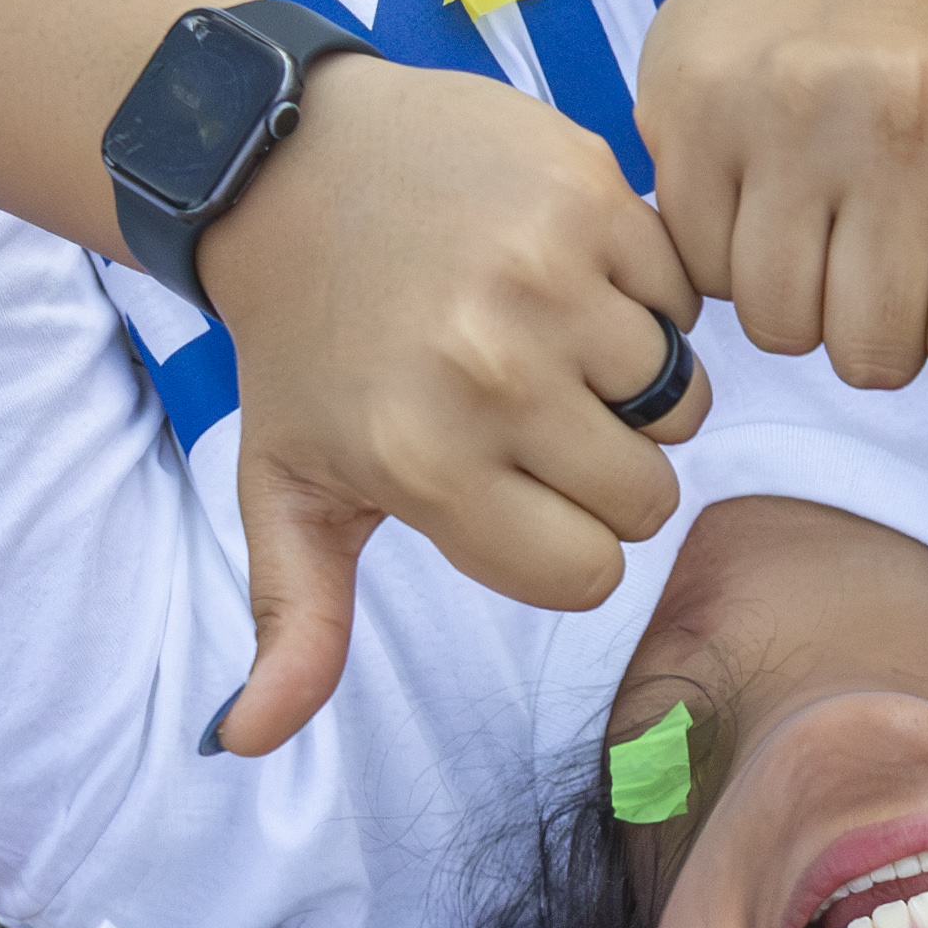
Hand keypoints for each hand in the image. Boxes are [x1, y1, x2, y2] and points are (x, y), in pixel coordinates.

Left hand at [188, 57, 711, 755]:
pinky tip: (564, 273)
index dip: (563, 540)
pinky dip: (645, 295)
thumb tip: (242, 766)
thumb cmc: (302, 345)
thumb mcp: (285, 491)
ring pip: (677, 399)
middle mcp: (491, 376)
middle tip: (526, 409)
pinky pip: (684, 299)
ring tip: (543, 337)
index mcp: (426, 465)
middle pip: (645, 497)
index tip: (512, 487)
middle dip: (601, 467)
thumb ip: (295, 624)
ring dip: (628, 382)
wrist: (289, 162)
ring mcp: (549, 280)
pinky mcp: (595, 197)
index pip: (590, 573)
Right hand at [634, 0, 927, 393]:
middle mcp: (899, 121)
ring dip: (796, 301)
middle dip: (876, 327)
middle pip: (874, 357)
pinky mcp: (687, 116)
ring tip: (818, 218)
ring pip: (783, 328)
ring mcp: (785, 115)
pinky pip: (701, 274)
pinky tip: (757, 195)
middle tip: (879, 244)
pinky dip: (721, 262)